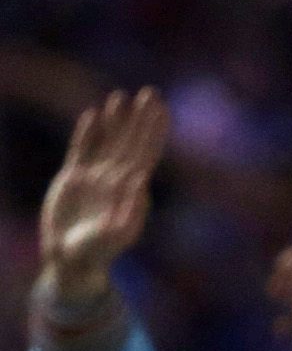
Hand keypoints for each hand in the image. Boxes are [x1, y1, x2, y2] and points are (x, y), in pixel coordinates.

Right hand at [36, 86, 169, 302]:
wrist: (71, 258)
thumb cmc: (98, 252)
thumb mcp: (116, 235)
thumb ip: (128, 211)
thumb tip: (138, 183)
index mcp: (132, 188)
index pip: (147, 152)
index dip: (154, 130)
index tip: (161, 108)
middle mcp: (116, 177)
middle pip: (132, 141)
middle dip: (141, 118)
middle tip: (150, 92)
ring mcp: (95, 176)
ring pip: (108, 141)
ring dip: (115, 120)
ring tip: (119, 97)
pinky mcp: (73, 178)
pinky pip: (82, 149)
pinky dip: (87, 133)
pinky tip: (91, 115)